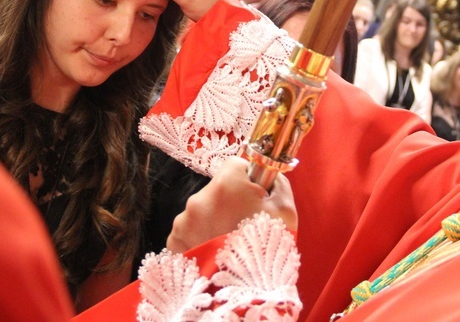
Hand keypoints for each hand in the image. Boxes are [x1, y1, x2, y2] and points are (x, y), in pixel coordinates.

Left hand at [166, 156, 296, 252]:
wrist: (240, 293)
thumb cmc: (266, 250)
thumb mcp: (285, 212)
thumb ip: (278, 185)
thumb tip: (269, 177)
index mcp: (227, 184)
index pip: (236, 165)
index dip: (248, 179)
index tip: (255, 196)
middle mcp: (200, 197)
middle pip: (218, 190)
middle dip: (230, 203)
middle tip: (244, 225)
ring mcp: (183, 220)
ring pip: (203, 212)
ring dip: (214, 222)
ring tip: (229, 243)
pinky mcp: (174, 241)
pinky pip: (190, 231)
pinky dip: (200, 239)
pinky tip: (215, 252)